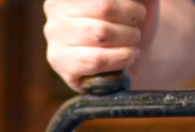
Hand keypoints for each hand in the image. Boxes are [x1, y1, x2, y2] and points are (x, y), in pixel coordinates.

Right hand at [44, 0, 158, 91]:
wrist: (122, 57)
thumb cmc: (126, 22)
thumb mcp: (133, 0)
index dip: (128, 3)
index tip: (139, 10)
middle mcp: (56, 7)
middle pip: (105, 7)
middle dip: (132, 18)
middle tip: (137, 25)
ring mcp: (55, 36)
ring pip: (101, 33)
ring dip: (129, 38)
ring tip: (134, 42)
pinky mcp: (60, 63)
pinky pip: (96, 60)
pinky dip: (121, 58)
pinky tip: (129, 56)